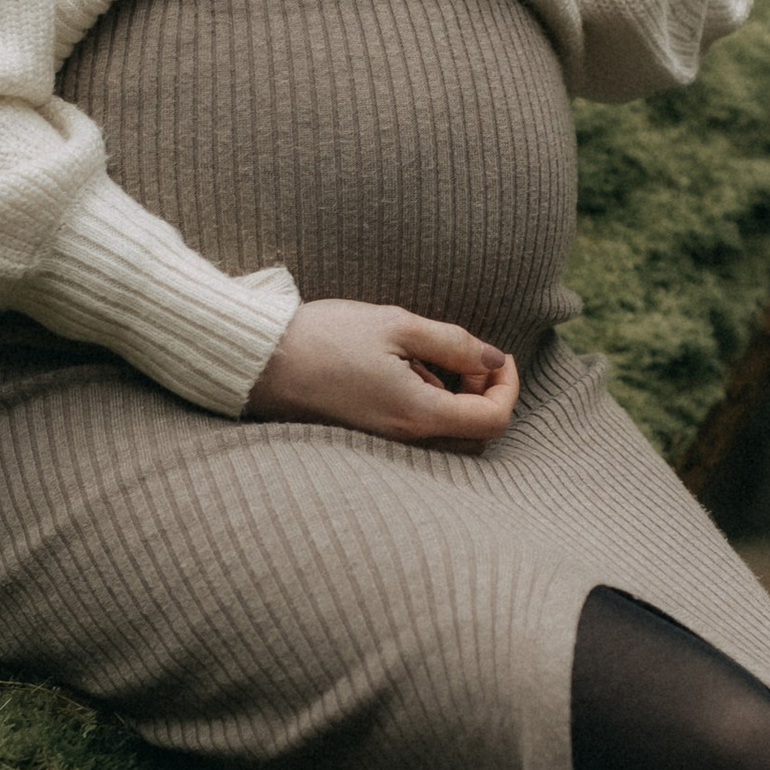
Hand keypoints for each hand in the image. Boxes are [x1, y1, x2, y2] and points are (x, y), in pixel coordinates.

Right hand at [246, 300, 520, 444]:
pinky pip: (418, 429)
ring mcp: (387, 444)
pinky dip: (426, 401)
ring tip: (422, 356)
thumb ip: (453, 342)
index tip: (496, 355)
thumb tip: (492, 359)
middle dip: (482, 391)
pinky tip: (400, 369)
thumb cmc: (325, 338)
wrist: (261, 361)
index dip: (507, 386)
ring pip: (447, 432)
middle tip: (460, 353)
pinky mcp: (370, 438)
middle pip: (475, 432)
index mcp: (418, 415)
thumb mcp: (397, 325)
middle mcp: (406, 441)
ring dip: (453, 395)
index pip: (494, 419)